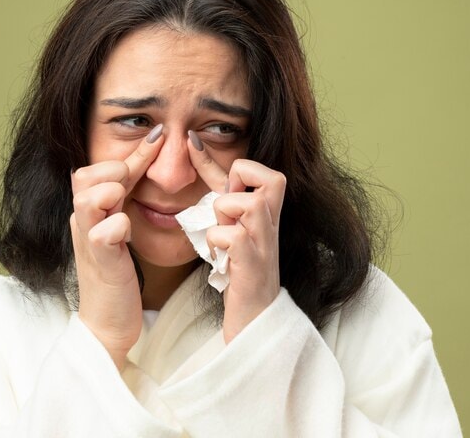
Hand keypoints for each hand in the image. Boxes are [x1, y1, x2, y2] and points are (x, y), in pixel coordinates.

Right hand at [70, 126, 163, 368]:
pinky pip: (102, 232)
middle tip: (131, 185)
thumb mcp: (122, 225)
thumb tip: (150, 152)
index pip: (101, 167)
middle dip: (114, 171)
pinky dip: (117, 226)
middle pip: (84, 175)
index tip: (160, 136)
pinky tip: (126, 235)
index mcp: (90, 209)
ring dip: (112, 193)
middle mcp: (82, 220)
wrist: (108, 320)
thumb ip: (130, 193)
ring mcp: (87, 240)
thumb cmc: (119, 272)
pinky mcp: (98, 261)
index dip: (133, 152)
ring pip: (89, 197)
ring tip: (124, 208)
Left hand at [187, 132, 285, 343]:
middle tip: (227, 208)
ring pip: (244, 204)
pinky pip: (230, 235)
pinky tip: (219, 257)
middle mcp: (272, 224)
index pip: (258, 170)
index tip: (205, 163)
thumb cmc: (238, 268)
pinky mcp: (252, 263)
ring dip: (223, 216)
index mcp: (267, 212)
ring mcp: (264, 243)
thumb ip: (218, 190)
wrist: (252, 319)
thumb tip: (196, 149)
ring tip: (222, 236)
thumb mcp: (229, 221)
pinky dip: (215, 242)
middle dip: (241, 185)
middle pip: (273, 178)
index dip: (233, 166)